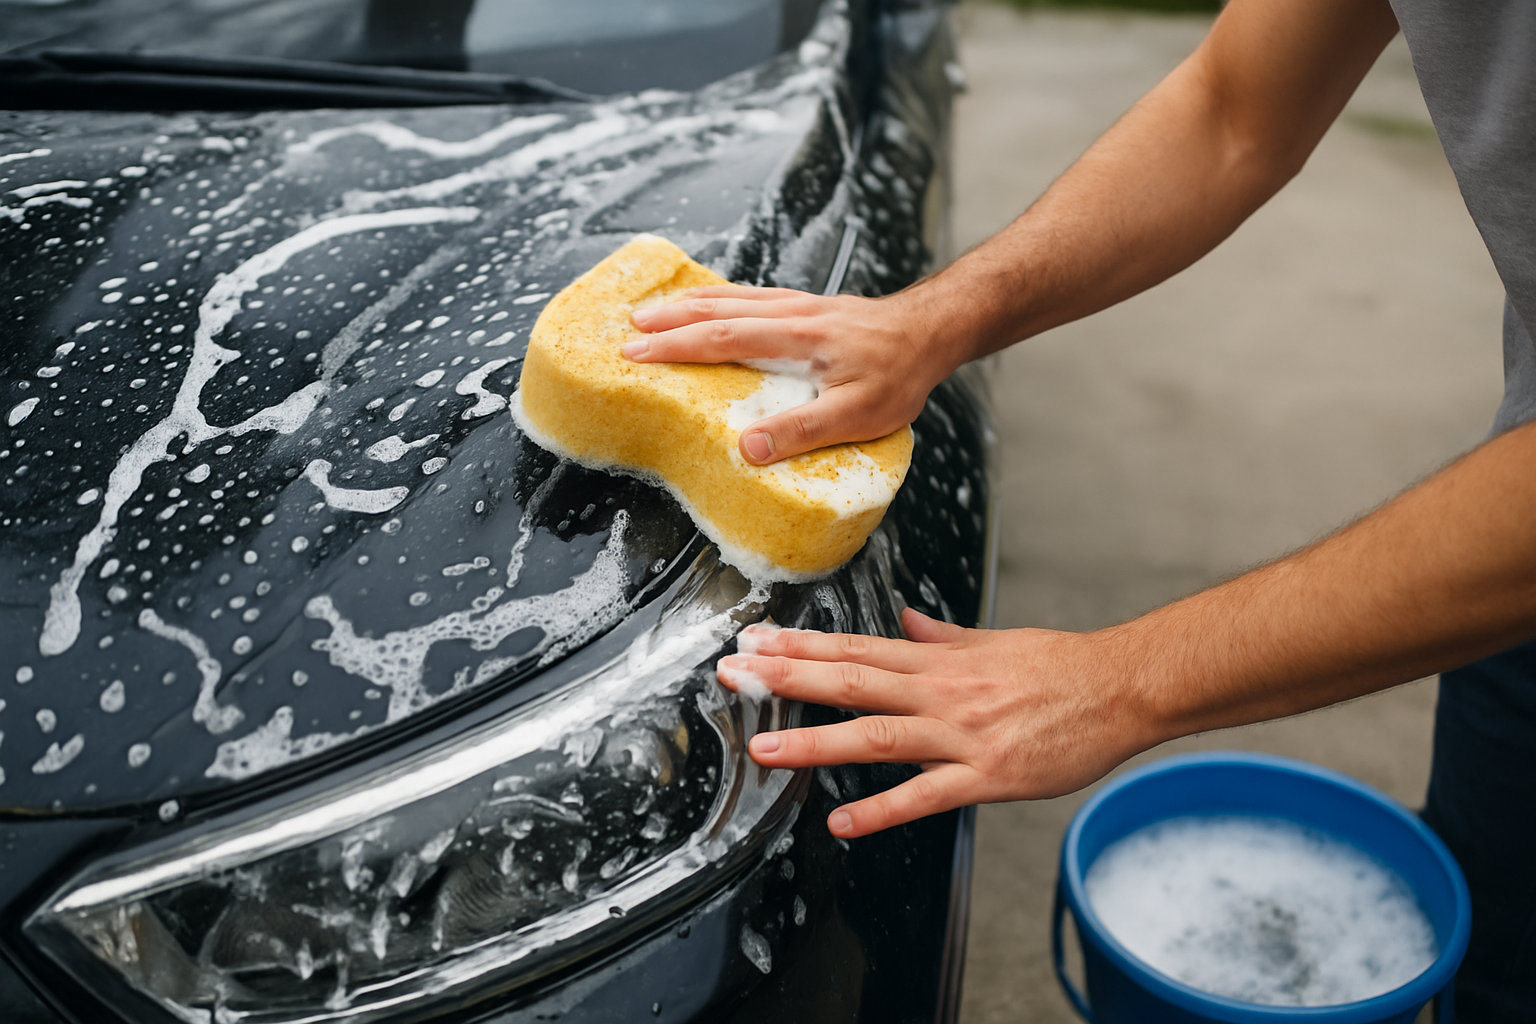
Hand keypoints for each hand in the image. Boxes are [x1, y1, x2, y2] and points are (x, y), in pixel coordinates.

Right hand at [625, 286, 962, 463]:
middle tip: (628, 330)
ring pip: (732, 296)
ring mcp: (800, 305)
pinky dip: (720, 297)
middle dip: (669, 319)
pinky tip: (711, 304)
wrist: (934, 330)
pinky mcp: (809, 306)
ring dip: (689, 304)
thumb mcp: (859, 413)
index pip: (723, 337)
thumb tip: (749, 447)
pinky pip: (751, 295)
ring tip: (653, 312)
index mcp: (798, 336)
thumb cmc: (901, 373)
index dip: (676, 346)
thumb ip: (804, 429)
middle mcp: (793, 312)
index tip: (635, 354)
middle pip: (718, 308)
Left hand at [715, 608, 1158, 837]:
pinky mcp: (987, 776)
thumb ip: (941, 638)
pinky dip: (881, 810)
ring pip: (875, 736)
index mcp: (938, 661)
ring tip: (764, 748)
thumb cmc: (1062, 667)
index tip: (755, 641)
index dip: (799, 646)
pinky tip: (842, 822)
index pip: (854, 648)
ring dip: (814, 741)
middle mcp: (940, 692)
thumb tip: (904, 625)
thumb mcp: (993, 642)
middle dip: (787, 679)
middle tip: (735, 676)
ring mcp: (961, 734)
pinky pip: (925, 795)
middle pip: (850, 681)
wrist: (1121, 688)